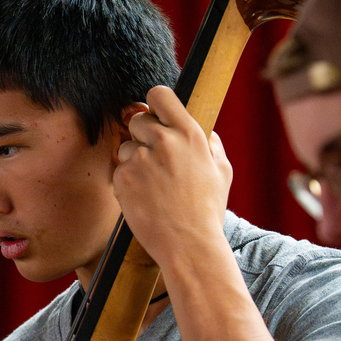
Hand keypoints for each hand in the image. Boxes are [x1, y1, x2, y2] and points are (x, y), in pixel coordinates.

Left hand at [113, 86, 231, 268]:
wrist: (189, 245)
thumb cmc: (207, 210)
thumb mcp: (221, 170)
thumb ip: (209, 142)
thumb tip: (199, 127)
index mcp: (189, 133)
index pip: (159, 95)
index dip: (154, 103)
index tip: (154, 114)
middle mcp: (163, 141)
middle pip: (137, 119)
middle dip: (142, 135)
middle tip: (155, 159)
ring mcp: (141, 159)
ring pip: (126, 147)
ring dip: (134, 161)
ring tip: (154, 186)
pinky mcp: (123, 178)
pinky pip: (119, 171)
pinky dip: (127, 183)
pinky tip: (144, 198)